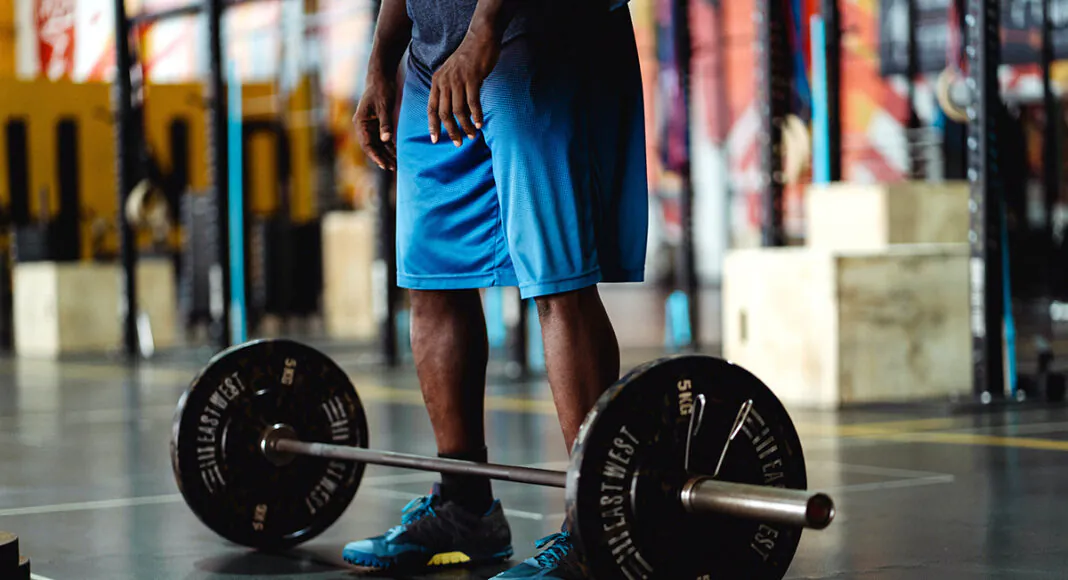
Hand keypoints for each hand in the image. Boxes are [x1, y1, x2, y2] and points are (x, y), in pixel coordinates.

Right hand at [353, 75, 397, 170]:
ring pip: (378, 144)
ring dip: (386, 153)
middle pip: (372, 146)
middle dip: (382, 157)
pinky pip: (382, 138)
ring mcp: (370, 125)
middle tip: (393, 168)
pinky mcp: (377, 122)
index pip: (367, 144)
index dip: (376, 156)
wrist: (381, 76)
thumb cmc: (381, 89)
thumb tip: (386, 140)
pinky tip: (396, 153)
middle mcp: (363, 125)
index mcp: (361, 122)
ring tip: (396, 165)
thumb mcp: (384, 107)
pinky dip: (389, 145)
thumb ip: (385, 124)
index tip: (384, 165)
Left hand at [428, 31, 500, 145]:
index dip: (432, 125)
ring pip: (458, 110)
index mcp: (437, 81)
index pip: (431, 108)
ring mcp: (457, 80)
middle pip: (444, 113)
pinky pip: (473, 102)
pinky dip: (477, 115)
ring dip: (466, 126)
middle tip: (458, 143)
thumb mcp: (453, 73)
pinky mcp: (471, 78)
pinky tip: (481, 123)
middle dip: (450, 131)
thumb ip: (451, 90)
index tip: (435, 139)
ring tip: (472, 135)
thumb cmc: (468, 58)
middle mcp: (444, 81)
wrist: (480, 38)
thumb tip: (457, 114)